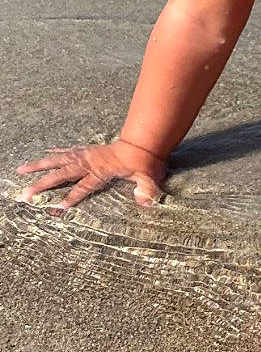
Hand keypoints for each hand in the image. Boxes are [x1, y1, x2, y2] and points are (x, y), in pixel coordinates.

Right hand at [16, 138, 166, 211]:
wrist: (144, 143)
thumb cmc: (145, 162)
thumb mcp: (149, 177)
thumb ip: (147, 189)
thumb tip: (146, 201)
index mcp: (101, 171)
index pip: (83, 187)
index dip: (72, 198)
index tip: (58, 209)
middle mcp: (89, 162)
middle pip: (61, 174)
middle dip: (42, 184)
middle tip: (25, 194)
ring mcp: (86, 155)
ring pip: (58, 160)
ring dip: (39, 165)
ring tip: (20, 170)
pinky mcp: (88, 151)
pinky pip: (67, 151)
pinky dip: (55, 153)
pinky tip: (45, 153)